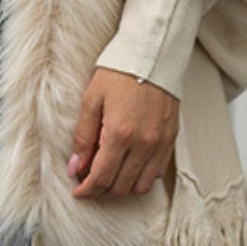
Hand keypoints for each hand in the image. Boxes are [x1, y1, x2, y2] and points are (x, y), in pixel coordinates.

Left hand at [68, 67, 178, 199]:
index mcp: (119, 133)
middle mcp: (143, 143)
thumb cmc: (119, 72)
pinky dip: (141, 176)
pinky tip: (129, 164)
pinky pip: (156, 172)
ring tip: (109, 171)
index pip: (101, 177)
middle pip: (120, 186)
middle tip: (89, 178)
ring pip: (140, 185)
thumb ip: (83, 137)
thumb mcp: (91, 99)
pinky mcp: (171, 139)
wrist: (152, 53)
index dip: (86, 190)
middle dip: (101, 188)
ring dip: (122, 185)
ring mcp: (160, 143)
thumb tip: (75, 167)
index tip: (78, 192)